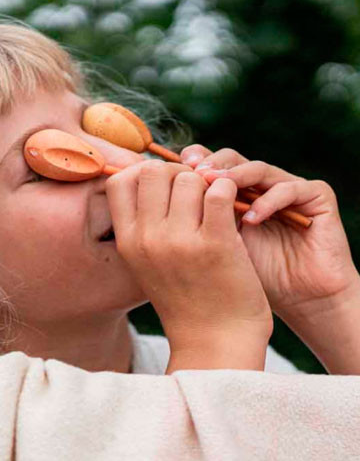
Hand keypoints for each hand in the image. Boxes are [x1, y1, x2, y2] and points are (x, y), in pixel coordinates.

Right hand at [106, 160, 272, 368]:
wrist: (216, 342)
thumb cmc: (184, 297)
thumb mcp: (146, 261)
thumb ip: (142, 222)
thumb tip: (145, 173)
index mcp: (126, 241)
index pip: (120, 180)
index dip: (144, 173)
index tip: (164, 187)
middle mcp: (147, 239)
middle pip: (154, 171)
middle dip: (177, 173)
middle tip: (195, 191)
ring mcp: (180, 242)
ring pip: (189, 179)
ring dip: (206, 183)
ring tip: (216, 204)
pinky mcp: (216, 245)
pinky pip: (218, 192)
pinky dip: (228, 190)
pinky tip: (233, 206)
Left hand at [180, 145, 359, 320]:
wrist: (292, 302)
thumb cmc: (236, 279)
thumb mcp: (203, 246)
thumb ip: (183, 218)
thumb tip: (145, 193)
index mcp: (228, 190)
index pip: (206, 162)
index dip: (188, 163)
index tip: (170, 170)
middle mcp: (256, 184)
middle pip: (229, 158)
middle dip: (209, 165)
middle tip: (195, 174)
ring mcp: (286, 186)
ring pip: (257, 168)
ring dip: (234, 176)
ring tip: (216, 186)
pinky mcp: (315, 196)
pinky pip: (290, 188)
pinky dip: (269, 201)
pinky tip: (252, 218)